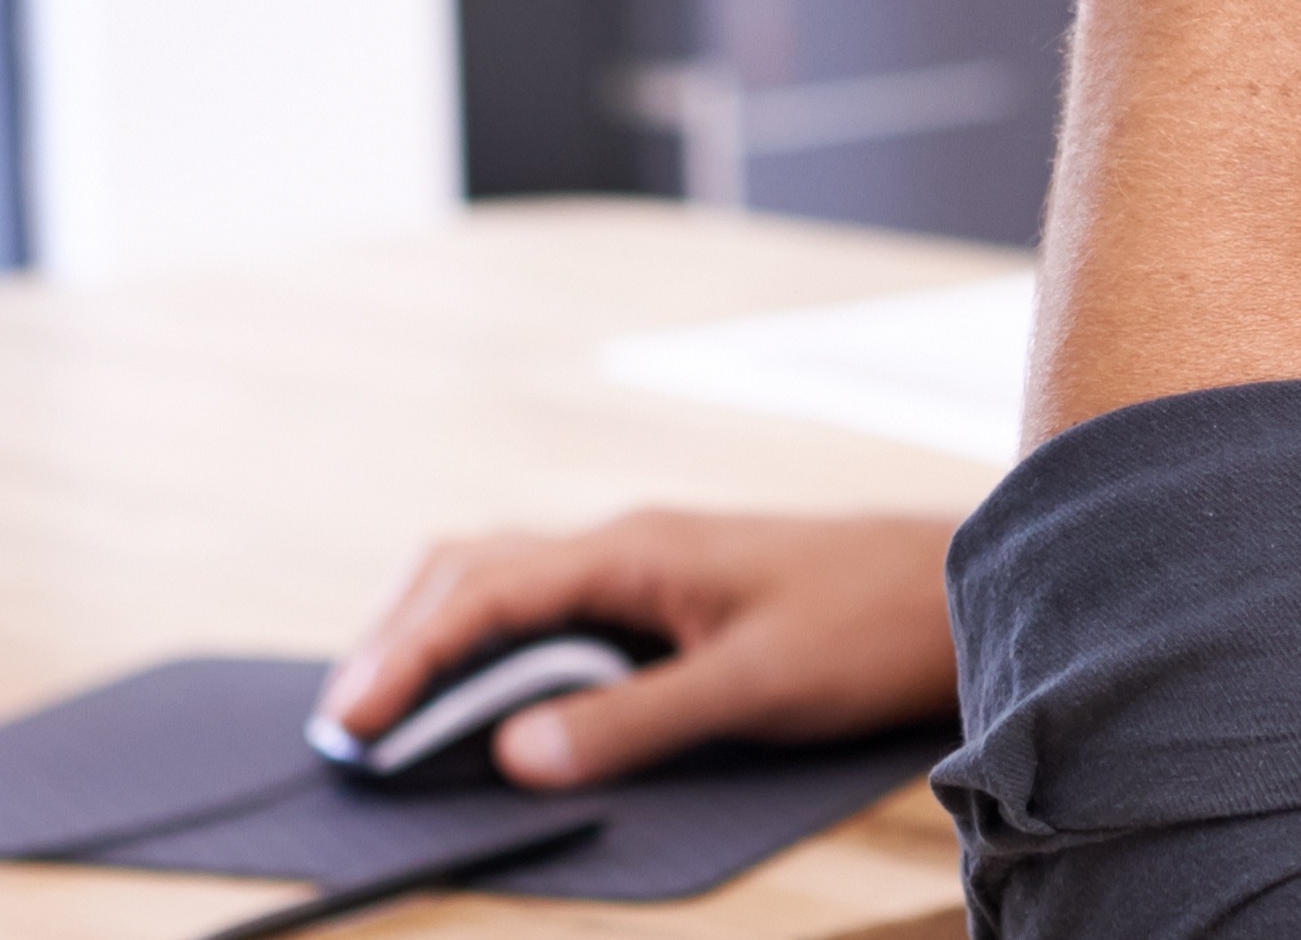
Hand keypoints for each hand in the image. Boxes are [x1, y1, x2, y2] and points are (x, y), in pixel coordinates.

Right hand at [315, 511, 959, 790]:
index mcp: (633, 550)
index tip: (355, 720)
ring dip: (433, 634)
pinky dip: (487, 640)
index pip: (483, 593)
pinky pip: (545, 604)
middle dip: (394, 638)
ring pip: (501, 579)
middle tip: (344, 722)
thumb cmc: (867, 624)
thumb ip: (634, 720)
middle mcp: (623, 544)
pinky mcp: (662, 593)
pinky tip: (479, 688)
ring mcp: (641, 563)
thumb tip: (515, 756)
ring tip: (384, 706)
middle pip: (470, 571)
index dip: (407, 657)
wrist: (956, 586)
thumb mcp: (754, 687)